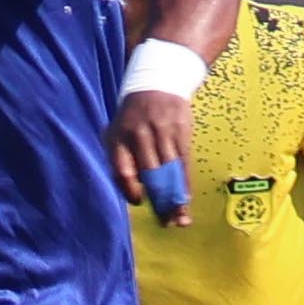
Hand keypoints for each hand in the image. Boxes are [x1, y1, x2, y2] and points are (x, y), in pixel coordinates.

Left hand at [106, 89, 192, 226]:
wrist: (158, 82)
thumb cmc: (133, 117)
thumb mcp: (117, 132)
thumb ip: (119, 160)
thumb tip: (133, 194)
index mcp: (119, 137)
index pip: (123, 170)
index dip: (131, 190)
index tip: (140, 202)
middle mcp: (140, 135)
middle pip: (150, 174)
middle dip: (159, 201)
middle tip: (166, 222)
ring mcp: (162, 132)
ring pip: (170, 172)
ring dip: (175, 197)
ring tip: (179, 218)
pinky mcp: (181, 131)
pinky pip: (183, 163)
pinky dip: (185, 183)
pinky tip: (186, 198)